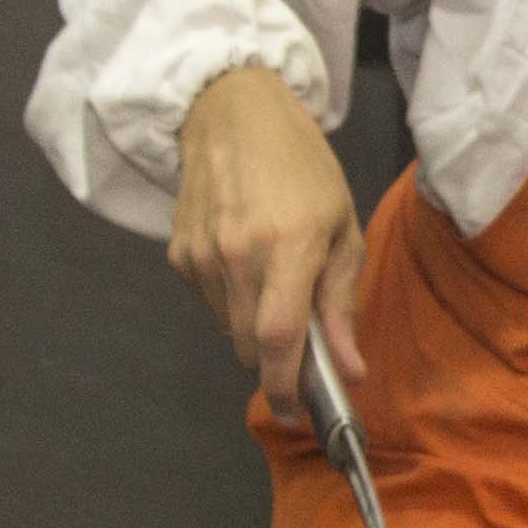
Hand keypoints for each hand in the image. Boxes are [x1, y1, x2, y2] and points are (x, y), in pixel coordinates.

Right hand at [170, 65, 363, 414]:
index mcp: (288, 246)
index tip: (296, 415)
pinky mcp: (178, 254)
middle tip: (303, 329)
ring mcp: (201, 255)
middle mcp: (237, 254)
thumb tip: (349, 369)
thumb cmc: (301, 166)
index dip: (286, 388)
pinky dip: (231, 298)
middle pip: (252, 346)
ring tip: (273, 272)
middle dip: (278, 355)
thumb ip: (342, 302)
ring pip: (230, 329)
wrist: (232, 113)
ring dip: (255, 323)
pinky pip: (210, 303)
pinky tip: (244, 257)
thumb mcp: (342, 227)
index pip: (280, 340)